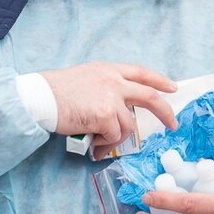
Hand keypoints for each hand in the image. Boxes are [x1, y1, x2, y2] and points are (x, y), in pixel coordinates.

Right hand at [40, 62, 177, 155]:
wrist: (40, 97)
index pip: (142, 72)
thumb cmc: (56, 91)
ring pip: (128, 126)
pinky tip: (90, 140)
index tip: (172, 88)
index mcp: (109, 70)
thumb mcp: (87, 77)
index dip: (159, 81)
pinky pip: (114, 137)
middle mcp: (114, 81)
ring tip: (96, 138)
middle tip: (172, 124)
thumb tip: (120, 108)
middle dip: (165, 112)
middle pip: (149, 97)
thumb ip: (107, 86)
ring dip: (114, 137)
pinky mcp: (105, 115)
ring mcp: (111, 98)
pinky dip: (103, 143)